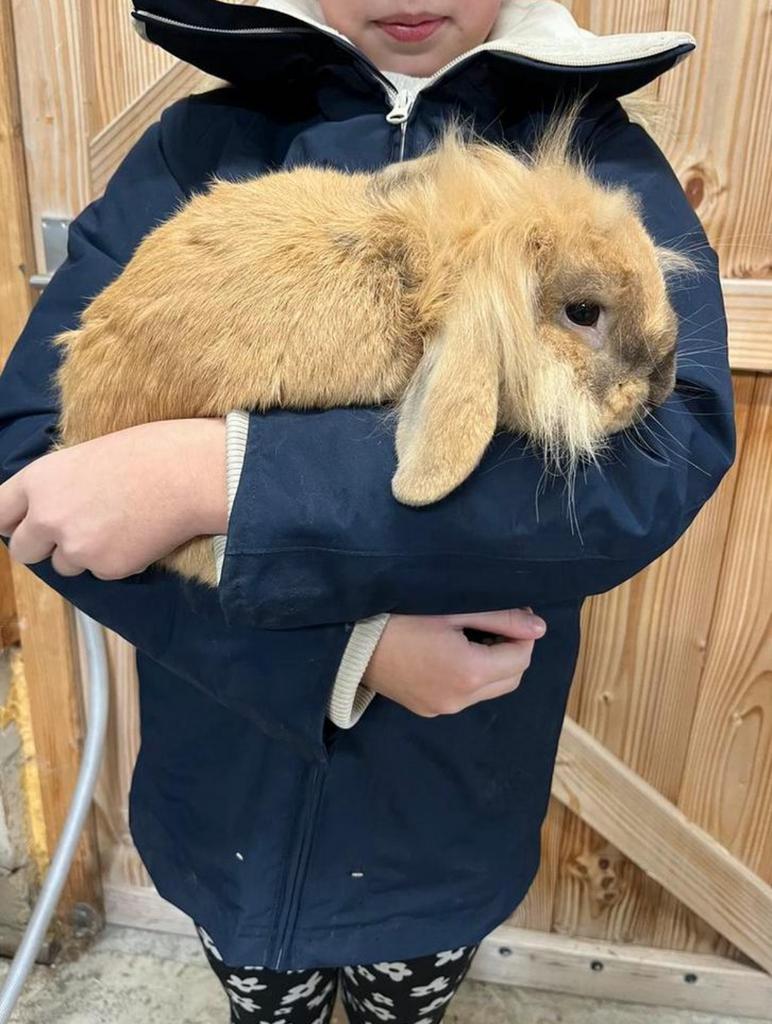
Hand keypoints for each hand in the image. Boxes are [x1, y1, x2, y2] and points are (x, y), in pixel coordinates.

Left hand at [0, 418, 226, 579]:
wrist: (188, 474)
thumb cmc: (146, 453)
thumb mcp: (85, 456)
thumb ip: (57, 486)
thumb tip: (46, 511)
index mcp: (39, 480)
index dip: (13, 522)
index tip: (24, 525)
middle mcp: (48, 517)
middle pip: (24, 551)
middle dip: (44, 546)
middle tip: (73, 533)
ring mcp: (77, 547)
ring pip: (65, 566)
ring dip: (84, 554)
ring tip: (118, 526)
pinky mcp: (106, 569)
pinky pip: (102, 573)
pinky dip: (117, 560)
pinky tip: (139, 535)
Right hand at [363, 608, 545, 716]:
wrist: (352, 643)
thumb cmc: (401, 617)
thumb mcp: (453, 610)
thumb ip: (500, 617)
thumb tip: (539, 627)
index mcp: (469, 673)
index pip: (521, 657)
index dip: (523, 633)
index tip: (513, 612)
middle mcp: (460, 699)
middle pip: (511, 679)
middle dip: (513, 651)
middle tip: (496, 623)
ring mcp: (443, 708)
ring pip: (490, 690)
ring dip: (493, 666)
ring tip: (473, 636)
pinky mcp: (428, 709)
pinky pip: (466, 696)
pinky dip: (472, 677)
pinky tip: (453, 653)